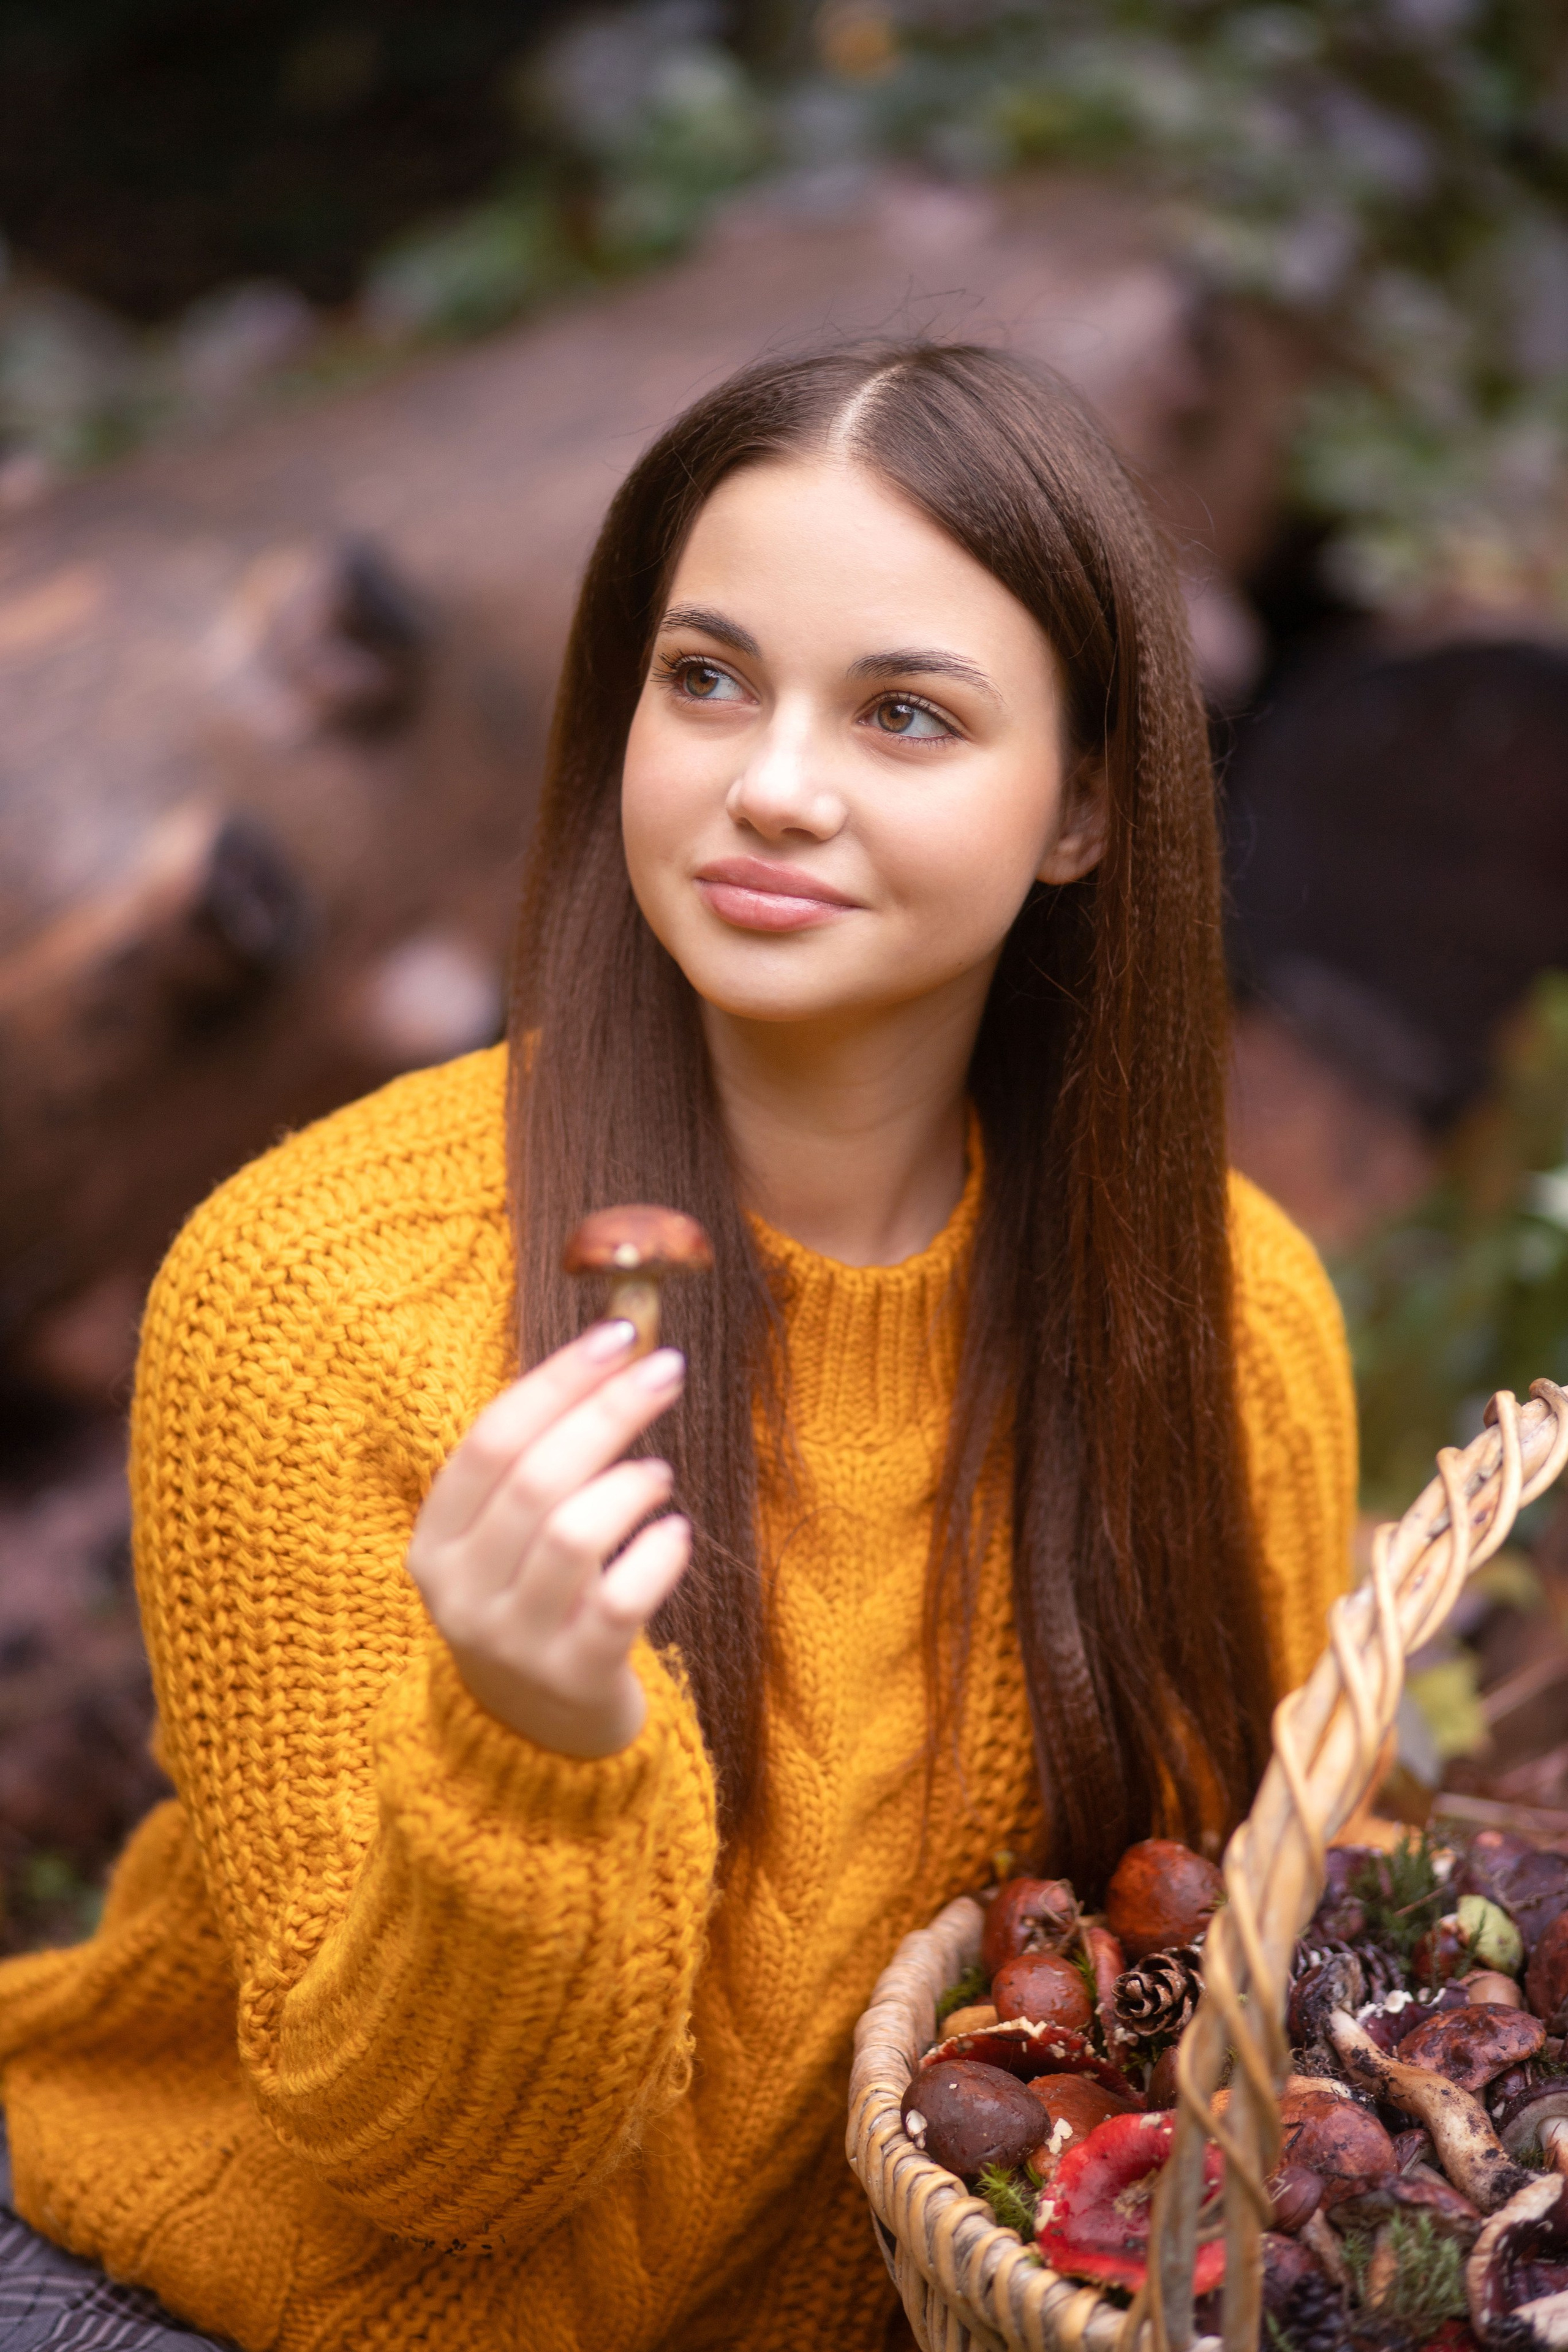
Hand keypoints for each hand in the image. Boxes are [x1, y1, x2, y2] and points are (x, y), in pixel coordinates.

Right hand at [407, 1320, 690, 1756]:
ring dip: (629, 1486)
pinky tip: (675, 1535)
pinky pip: (622, 1600)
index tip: (619, 1333)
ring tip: (658, 1476)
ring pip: (573, 1534)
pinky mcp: (573, 1676)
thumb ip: (537, 1457)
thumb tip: (614, 1348)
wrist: (533, 1730)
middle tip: (667, 1371)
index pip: (491, 1438)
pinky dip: (658, 1555)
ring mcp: (514, 1640)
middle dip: (609, 1411)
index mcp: (434, 1541)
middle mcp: (461, 1592)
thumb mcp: (504, 1536)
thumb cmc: (534, 1598)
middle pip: (537, 1477)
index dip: (558, 1379)